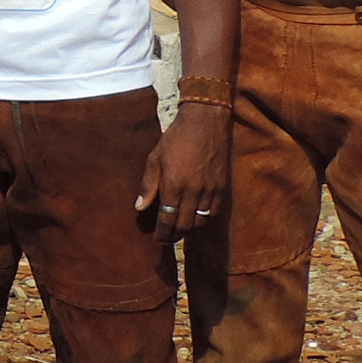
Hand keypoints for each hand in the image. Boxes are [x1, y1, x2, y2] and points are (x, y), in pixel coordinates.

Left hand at [137, 101, 229, 236]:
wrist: (206, 122)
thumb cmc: (176, 138)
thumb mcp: (155, 158)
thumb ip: (148, 184)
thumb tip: (139, 207)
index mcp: (174, 185)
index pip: (167, 219)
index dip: (162, 233)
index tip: (157, 240)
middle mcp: (193, 191)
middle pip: (184, 225)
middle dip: (174, 236)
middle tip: (166, 240)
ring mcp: (210, 190)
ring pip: (200, 222)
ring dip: (189, 230)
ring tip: (179, 231)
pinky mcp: (223, 187)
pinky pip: (214, 213)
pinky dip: (204, 220)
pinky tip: (196, 219)